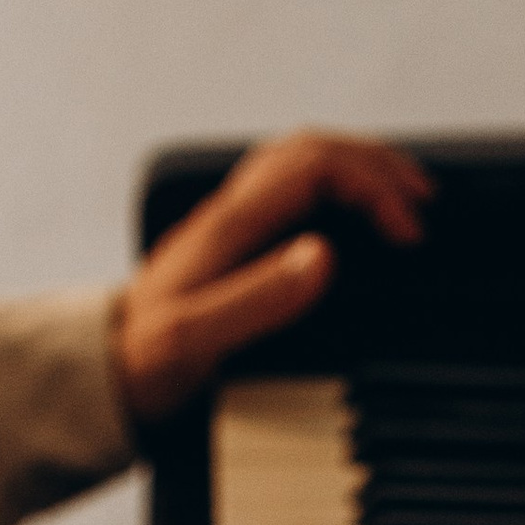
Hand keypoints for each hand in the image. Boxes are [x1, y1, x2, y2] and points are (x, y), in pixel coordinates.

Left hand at [113, 133, 430, 424]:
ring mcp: (230, 223)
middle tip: (424, 202)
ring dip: (357, 166)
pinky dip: (333, 186)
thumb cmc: (143, 363)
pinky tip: (351, 214)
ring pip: (301, 160)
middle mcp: (230, 212)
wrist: (101, 375)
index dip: (372, 187)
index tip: (408, 233)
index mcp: (230, 225)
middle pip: (313, 149)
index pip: (316, 166)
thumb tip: (322, 257)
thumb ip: (258, 299)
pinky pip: (289, 187)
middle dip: (378, 164)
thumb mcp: (195, 340)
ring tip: (403, 195)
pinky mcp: (232, 242)